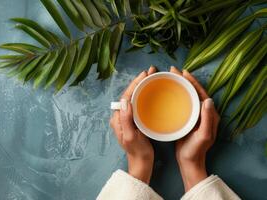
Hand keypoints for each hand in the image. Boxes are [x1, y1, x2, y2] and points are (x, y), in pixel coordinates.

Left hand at [109, 66, 156, 183]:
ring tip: (151, 76)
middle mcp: (120, 116)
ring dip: (141, 86)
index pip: (126, 96)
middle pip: (129, 94)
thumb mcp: (131, 136)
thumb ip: (126, 119)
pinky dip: (144, 95)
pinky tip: (150, 91)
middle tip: (150, 71)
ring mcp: (127, 118)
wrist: (141, 164)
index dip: (135, 83)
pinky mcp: (134, 121)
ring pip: (134, 98)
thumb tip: (125, 100)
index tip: (144, 74)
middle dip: (138, 81)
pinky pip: (138, 104)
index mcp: (118, 118)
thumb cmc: (137, 152)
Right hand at [170, 66, 219, 191]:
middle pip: (194, 91)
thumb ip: (208, 119)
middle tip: (173, 70)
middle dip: (184, 80)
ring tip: (170, 77)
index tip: (182, 72)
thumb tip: (208, 99)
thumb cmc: (196, 150)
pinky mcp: (187, 119)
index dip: (192, 81)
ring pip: (187, 95)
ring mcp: (194, 116)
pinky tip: (168, 93)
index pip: (201, 92)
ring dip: (180, 85)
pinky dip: (176, 95)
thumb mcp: (203, 135)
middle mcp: (203, 112)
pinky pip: (182, 103)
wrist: (189, 162)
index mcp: (210, 114)